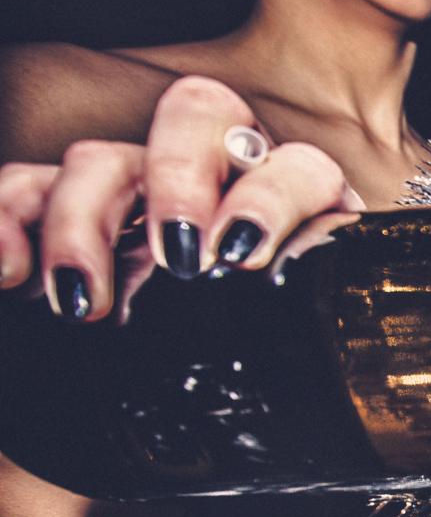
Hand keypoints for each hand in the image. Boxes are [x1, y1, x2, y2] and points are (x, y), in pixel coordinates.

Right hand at [0, 76, 355, 321]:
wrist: (214, 396)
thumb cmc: (277, 354)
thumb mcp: (305, 336)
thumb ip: (313, 309)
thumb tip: (313, 315)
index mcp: (294, 207)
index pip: (297, 169)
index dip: (269, 200)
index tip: (242, 255)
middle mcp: (217, 180)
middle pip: (199, 120)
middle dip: (183, 177)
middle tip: (177, 257)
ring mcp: (139, 191)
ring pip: (104, 159)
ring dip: (84, 221)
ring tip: (80, 299)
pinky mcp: (70, 214)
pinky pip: (28, 189)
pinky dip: (9, 216)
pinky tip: (9, 269)